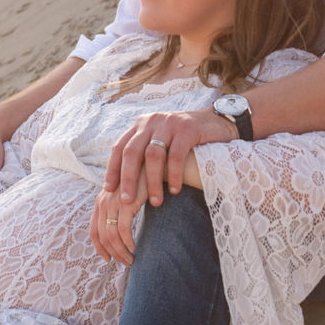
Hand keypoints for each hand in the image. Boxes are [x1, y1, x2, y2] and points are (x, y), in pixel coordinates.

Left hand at [90, 183, 145, 265]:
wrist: (155, 164)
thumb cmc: (143, 181)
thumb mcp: (128, 196)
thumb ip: (120, 210)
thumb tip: (119, 232)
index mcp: (101, 201)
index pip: (94, 230)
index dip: (99, 248)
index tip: (108, 259)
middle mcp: (103, 201)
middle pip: (102, 235)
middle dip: (113, 253)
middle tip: (125, 263)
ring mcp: (114, 201)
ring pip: (111, 235)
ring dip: (121, 251)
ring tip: (131, 259)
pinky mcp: (127, 202)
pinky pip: (124, 229)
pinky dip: (128, 242)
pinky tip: (134, 247)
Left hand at [103, 109, 236, 209]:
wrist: (217, 122)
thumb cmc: (185, 140)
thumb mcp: (160, 142)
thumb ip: (144, 155)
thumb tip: (123, 183)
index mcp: (140, 126)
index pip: (119, 147)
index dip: (112, 169)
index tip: (108, 190)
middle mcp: (151, 122)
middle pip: (131, 152)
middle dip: (127, 178)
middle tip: (126, 201)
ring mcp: (169, 123)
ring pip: (153, 155)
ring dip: (153, 181)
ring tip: (156, 202)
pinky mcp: (188, 129)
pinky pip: (176, 155)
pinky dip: (174, 175)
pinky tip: (175, 190)